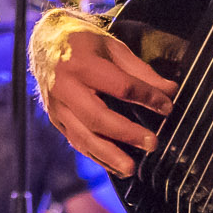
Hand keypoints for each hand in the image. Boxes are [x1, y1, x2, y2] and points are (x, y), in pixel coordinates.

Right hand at [39, 22, 175, 178]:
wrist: (44, 43)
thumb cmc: (82, 43)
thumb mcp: (112, 47)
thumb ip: (140, 70)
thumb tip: (169, 91)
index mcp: (82, 64)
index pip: (120, 85)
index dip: (146, 97)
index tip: (167, 107)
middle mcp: (65, 87)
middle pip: (97, 117)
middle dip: (126, 133)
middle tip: (152, 143)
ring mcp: (57, 106)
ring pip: (83, 136)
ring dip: (109, 155)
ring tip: (131, 169)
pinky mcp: (55, 120)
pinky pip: (76, 142)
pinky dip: (97, 157)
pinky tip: (115, 167)